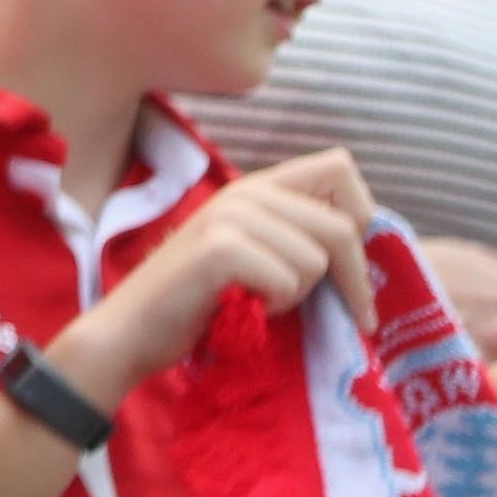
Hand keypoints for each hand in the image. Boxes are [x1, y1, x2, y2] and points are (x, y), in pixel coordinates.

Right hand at [96, 150, 378, 378]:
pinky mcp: (219, 248)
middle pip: (342, 225)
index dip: (360, 214)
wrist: (132, 328)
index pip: (340, 168)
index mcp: (256, 187)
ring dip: (301, 294)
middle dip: (353, 278)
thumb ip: (294, 233)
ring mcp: (229, 216)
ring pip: (317, 259)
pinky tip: (246, 306)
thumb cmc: (199, 299)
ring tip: (264, 300)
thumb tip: (363, 236)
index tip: (354, 261)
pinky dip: (277, 305)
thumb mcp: (254, 252)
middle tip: (354, 315)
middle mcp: (244, 193)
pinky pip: (288, 281)